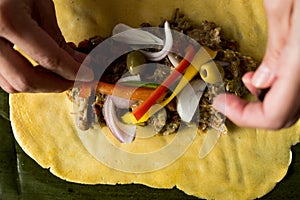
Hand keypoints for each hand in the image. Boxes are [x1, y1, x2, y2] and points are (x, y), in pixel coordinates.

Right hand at [0, 0, 92, 92]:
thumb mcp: (40, 4)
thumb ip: (56, 37)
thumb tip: (78, 62)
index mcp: (9, 19)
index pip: (49, 58)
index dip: (73, 71)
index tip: (88, 74)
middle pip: (27, 80)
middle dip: (57, 85)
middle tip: (76, 79)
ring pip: (12, 85)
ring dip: (41, 85)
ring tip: (60, 75)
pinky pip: (3, 78)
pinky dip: (25, 80)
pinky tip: (39, 71)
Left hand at [213, 0, 299, 129]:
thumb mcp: (286, 3)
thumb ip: (277, 47)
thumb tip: (262, 82)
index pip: (274, 115)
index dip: (244, 117)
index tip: (221, 102)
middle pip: (284, 116)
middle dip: (252, 112)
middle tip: (229, 98)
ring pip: (292, 105)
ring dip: (265, 101)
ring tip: (248, 81)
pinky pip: (297, 89)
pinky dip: (278, 90)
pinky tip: (267, 74)